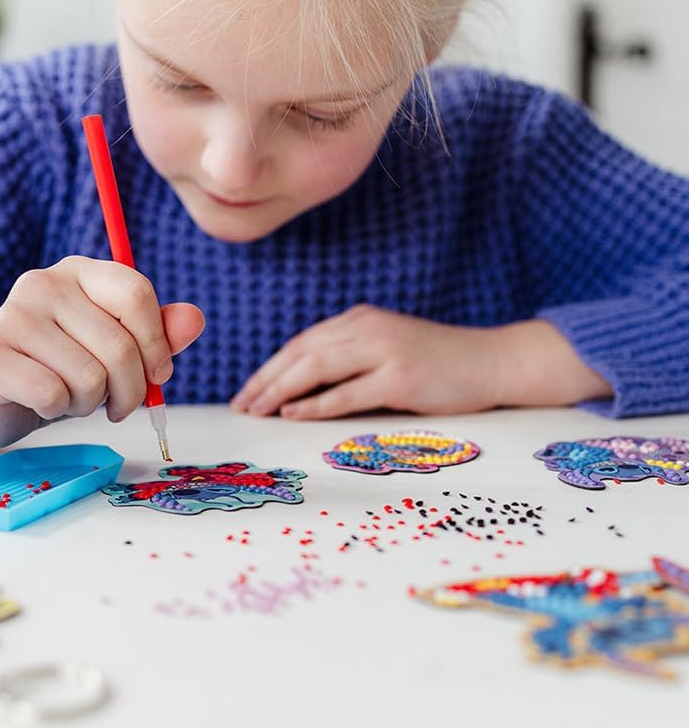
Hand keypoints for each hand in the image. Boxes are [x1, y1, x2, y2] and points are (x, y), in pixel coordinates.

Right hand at [0, 256, 203, 447]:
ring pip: (90, 377)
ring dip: (91, 403)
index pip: (135, 293)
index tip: (159, 374)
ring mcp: (11, 317)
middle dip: (131, 390)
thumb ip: (158, 334)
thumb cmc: (63, 368)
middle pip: (119, 345)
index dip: (157, 343)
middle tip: (119, 405)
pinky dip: (59, 410)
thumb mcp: (116, 349)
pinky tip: (44, 402)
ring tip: (74, 397)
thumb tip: (195, 319)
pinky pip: (54, 395)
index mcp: (79, 271)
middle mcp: (42, 284)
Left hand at [229, 305, 610, 419]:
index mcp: (360, 320)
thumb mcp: (387, 351)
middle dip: (265, 379)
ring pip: (317, 367)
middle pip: (301, 352)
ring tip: (256, 410)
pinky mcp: (400, 377)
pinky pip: (347, 392)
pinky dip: (315, 404)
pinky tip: (292, 414)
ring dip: (280, 390)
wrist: (493, 361)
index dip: (271, 367)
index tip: (248, 390)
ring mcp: (384, 350)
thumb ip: (350, 362)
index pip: (302, 343)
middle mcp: (367, 329)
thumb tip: (302, 391)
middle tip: (241, 404)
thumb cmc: (438, 363)